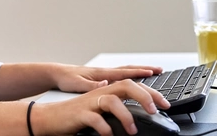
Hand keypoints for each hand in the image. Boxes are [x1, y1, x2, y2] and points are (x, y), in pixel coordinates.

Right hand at [30, 79, 170, 135]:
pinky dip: (104, 128)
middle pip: (126, 85)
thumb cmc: (77, 116)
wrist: (50, 117)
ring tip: (132, 131)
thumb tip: (140, 118)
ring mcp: (90, 102)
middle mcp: (101, 93)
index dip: (151, 93)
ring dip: (125, 115)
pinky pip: (94, 119)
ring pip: (112, 101)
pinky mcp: (79, 113)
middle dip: (144, 96)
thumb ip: (119, 111)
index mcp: (108, 91)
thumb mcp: (101, 111)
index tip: (166, 104)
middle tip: (155, 111)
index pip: (134, 85)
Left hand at [52, 64, 163, 92]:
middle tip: (160, 70)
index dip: (139, 73)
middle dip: (145, 69)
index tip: (153, 73)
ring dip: (139, 71)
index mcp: (102, 73)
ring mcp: (104, 74)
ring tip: (152, 72)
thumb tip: (105, 84)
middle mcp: (105, 72)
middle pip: (129, 69)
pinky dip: (130, 75)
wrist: (57, 74)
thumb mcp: (77, 84)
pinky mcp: (101, 77)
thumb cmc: (66, 79)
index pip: (125, 72)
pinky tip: (133, 80)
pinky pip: (121, 75)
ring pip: (126, 71)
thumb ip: (91, 85)